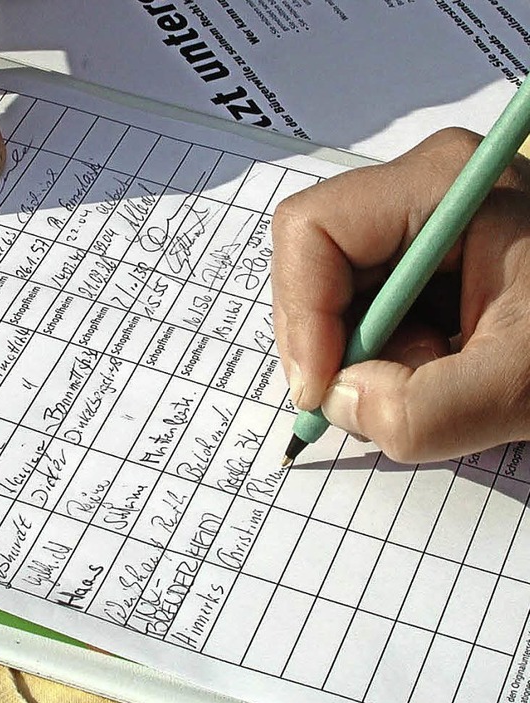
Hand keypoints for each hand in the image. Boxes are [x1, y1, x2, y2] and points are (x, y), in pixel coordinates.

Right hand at [271, 128, 529, 462]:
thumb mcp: (524, 384)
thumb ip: (424, 411)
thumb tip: (339, 400)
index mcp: (442, 186)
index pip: (312, 229)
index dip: (299, 313)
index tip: (321, 388)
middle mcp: (420, 191)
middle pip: (316, 268)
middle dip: (336, 346)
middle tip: (382, 399)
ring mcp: (418, 224)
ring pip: (336, 299)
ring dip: (368, 360)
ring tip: (439, 379)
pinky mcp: (421, 259)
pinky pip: (364, 313)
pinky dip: (385, 359)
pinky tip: (438, 368)